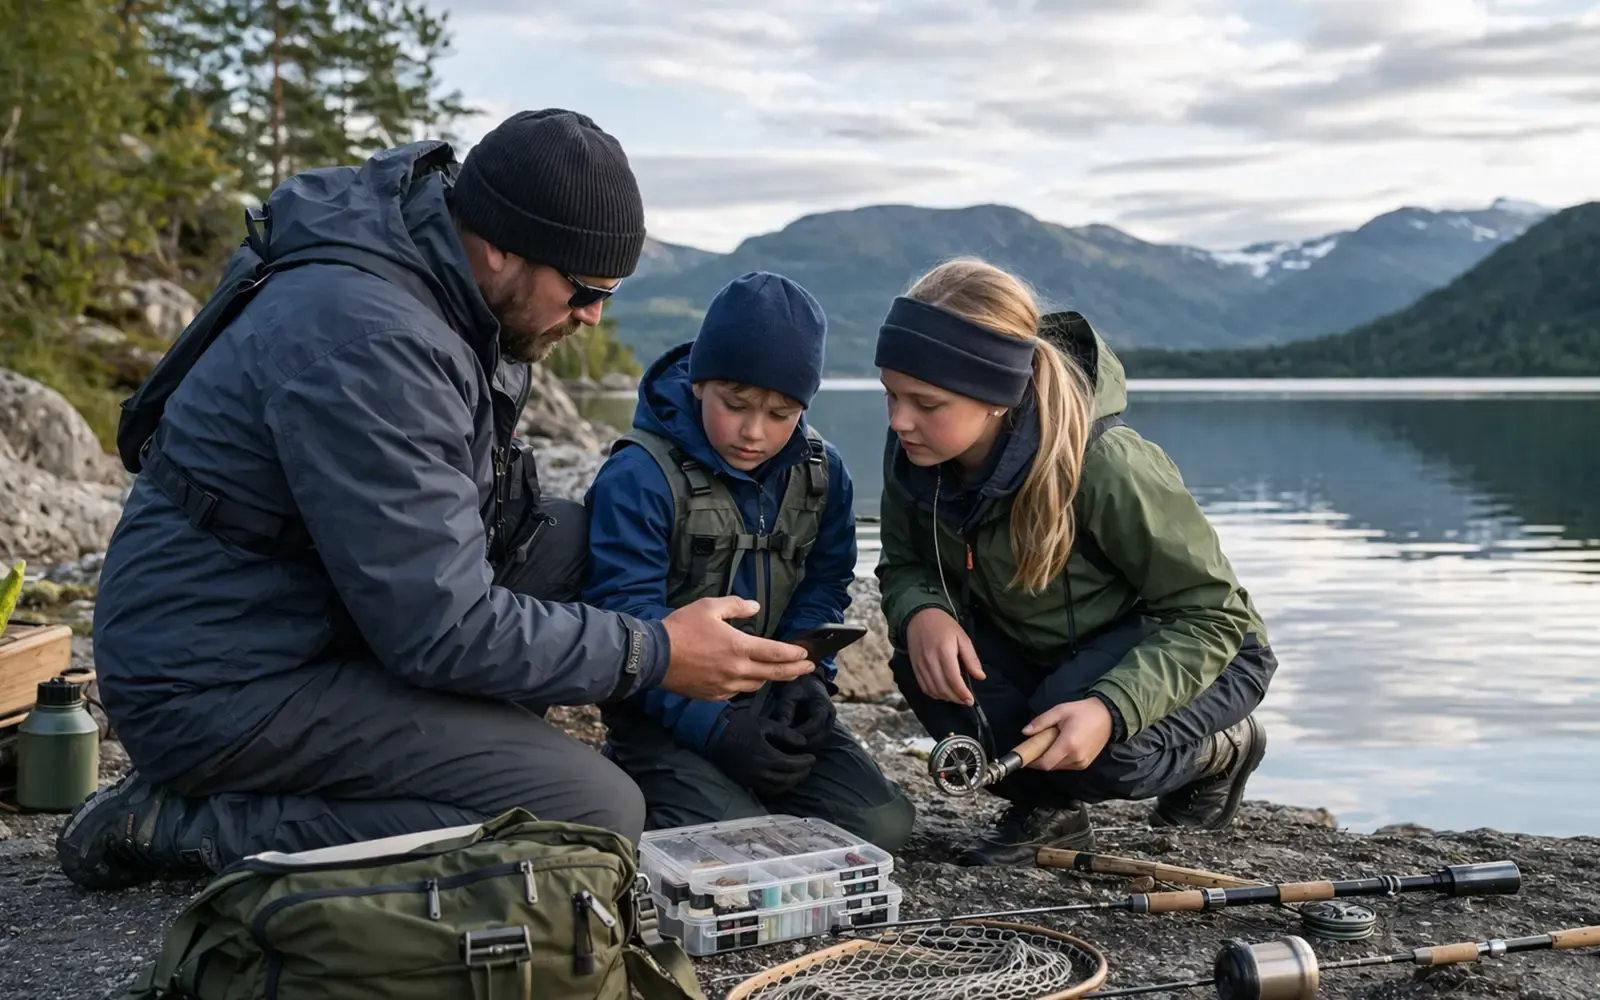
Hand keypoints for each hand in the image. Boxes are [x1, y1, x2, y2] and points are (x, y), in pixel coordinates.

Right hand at [660, 597, 812, 700]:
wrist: (654, 656)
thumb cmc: (682, 629)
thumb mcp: (710, 607)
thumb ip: (736, 606)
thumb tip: (755, 607)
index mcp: (739, 647)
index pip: (776, 653)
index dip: (794, 655)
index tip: (806, 654)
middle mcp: (736, 670)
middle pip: (774, 674)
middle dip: (795, 671)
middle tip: (808, 668)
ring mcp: (725, 686)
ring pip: (757, 685)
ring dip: (770, 678)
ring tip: (779, 672)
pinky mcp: (713, 695)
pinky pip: (737, 692)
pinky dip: (746, 685)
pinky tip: (747, 679)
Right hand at [704, 700, 815, 796]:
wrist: (713, 733)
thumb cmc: (739, 724)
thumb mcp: (765, 724)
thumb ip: (786, 733)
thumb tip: (803, 743)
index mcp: (765, 756)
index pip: (791, 765)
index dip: (804, 763)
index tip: (812, 757)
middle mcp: (759, 771)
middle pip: (787, 779)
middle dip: (801, 773)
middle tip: (809, 765)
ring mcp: (751, 778)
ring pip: (777, 787)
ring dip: (791, 782)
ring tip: (799, 773)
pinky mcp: (744, 781)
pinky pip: (766, 789)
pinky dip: (778, 787)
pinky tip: (783, 779)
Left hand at [768, 673, 835, 747]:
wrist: (809, 682)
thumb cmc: (799, 687)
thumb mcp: (790, 694)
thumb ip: (785, 710)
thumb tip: (780, 728)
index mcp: (823, 706)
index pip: (815, 725)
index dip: (800, 732)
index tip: (785, 735)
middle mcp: (830, 717)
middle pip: (818, 737)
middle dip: (801, 742)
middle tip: (783, 743)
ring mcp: (829, 724)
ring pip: (817, 741)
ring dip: (803, 744)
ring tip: (786, 742)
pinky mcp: (825, 729)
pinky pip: (816, 740)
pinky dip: (805, 742)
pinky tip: (791, 741)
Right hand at [905, 608, 984, 704]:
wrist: (920, 617)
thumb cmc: (944, 626)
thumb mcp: (962, 637)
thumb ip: (971, 658)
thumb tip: (980, 677)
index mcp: (944, 652)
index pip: (954, 680)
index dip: (962, 693)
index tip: (970, 700)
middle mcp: (930, 661)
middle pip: (943, 688)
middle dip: (956, 698)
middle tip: (965, 701)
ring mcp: (921, 665)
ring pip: (933, 690)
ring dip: (946, 698)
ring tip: (956, 698)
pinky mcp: (915, 667)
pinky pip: (924, 687)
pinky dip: (934, 694)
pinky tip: (942, 694)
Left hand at [1022, 698, 1112, 770]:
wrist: (1108, 716)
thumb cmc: (1083, 712)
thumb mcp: (1059, 711)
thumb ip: (1041, 722)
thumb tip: (1025, 732)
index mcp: (1068, 745)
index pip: (1045, 763)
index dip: (1032, 761)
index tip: (1024, 754)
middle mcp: (1076, 758)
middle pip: (1050, 766)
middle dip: (1040, 758)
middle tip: (1037, 744)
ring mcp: (1082, 763)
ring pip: (1058, 767)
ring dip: (1050, 759)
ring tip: (1051, 743)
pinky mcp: (1086, 764)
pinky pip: (1067, 766)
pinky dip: (1059, 759)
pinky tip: (1061, 746)